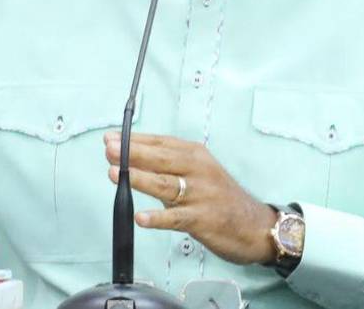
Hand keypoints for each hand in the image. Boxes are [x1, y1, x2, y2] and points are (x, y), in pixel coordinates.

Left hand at [105, 131, 276, 265]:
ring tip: (115, 173)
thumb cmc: (220, 197)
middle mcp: (199, 170)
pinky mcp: (203, 219)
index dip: (134, 140)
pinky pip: (176, 218)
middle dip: (132, 153)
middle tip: (108, 150)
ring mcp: (201, 195)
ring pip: (165, 184)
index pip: (161, 143)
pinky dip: (157, 217)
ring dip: (139, 178)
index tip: (110, 138)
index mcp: (196, 155)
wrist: (255, 226)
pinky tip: (141, 217)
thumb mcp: (198, 172)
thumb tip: (129, 161)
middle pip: (161, 159)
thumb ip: (167, 167)